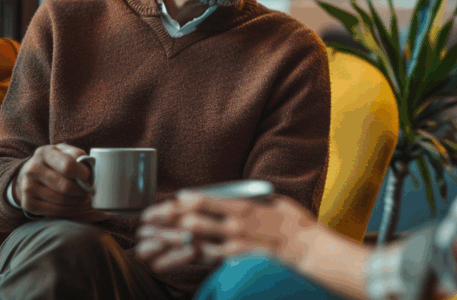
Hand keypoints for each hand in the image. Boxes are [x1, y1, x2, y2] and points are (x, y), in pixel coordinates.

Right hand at [12, 143, 100, 218]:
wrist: (32, 173)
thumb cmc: (56, 161)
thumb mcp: (66, 151)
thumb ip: (79, 156)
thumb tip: (95, 170)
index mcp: (44, 153)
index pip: (68, 166)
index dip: (83, 174)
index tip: (89, 178)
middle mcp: (32, 170)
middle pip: (65, 186)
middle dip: (82, 191)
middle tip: (89, 191)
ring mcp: (27, 187)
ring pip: (61, 200)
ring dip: (78, 202)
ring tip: (85, 199)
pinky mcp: (28, 203)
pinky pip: (54, 211)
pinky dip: (70, 211)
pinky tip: (77, 206)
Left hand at [135, 192, 318, 272]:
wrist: (309, 252)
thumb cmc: (294, 224)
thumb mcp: (273, 200)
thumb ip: (249, 198)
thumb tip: (232, 192)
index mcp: (242, 205)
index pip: (203, 199)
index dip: (181, 200)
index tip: (169, 200)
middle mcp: (233, 224)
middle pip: (191, 219)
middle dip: (165, 217)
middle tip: (147, 218)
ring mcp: (232, 246)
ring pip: (193, 240)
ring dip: (169, 238)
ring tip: (150, 238)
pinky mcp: (235, 262)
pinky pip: (204, 259)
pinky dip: (185, 257)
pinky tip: (169, 259)